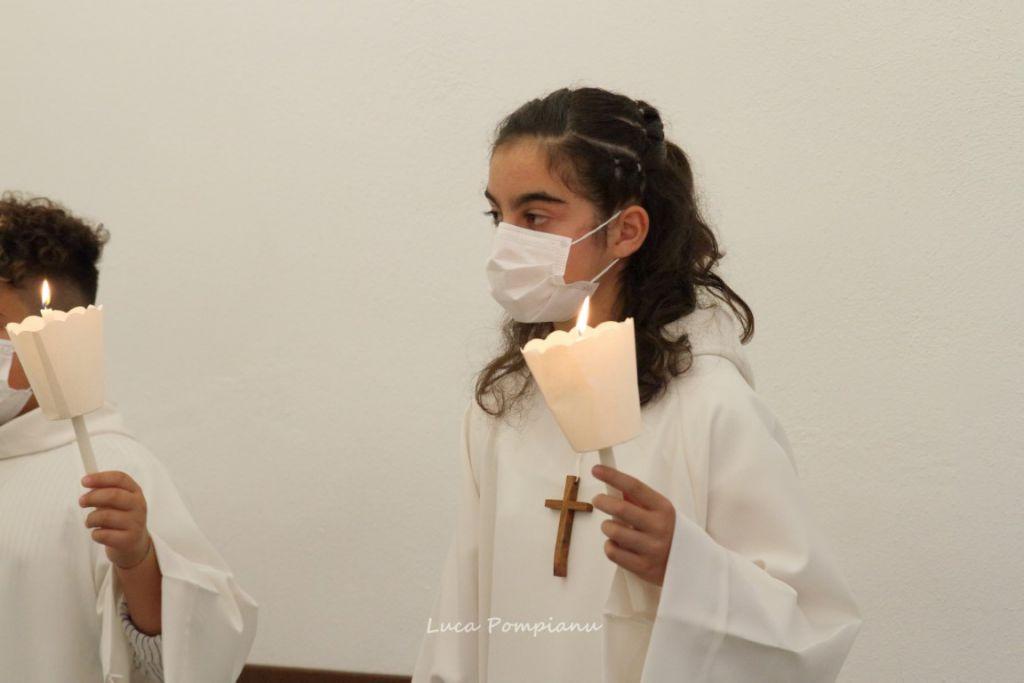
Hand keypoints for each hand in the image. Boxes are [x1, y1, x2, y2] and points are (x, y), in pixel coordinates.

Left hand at [79, 471, 151, 569]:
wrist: (133, 544)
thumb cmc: (120, 518)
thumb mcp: (117, 502)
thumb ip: (105, 491)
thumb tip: (88, 481)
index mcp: (135, 492)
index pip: (120, 478)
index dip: (101, 478)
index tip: (84, 481)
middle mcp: (139, 505)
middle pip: (113, 495)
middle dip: (92, 497)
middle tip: (81, 502)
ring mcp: (136, 523)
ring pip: (105, 516)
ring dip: (91, 519)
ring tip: (90, 522)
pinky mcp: (128, 540)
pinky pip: (103, 534)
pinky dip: (95, 534)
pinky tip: (98, 534)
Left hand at [591, 464, 675, 585]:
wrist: (692, 565)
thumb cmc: (669, 532)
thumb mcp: (660, 512)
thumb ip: (638, 499)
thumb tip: (613, 485)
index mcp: (663, 508)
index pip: (634, 486)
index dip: (613, 476)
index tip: (596, 470)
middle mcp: (659, 527)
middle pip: (620, 509)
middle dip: (602, 501)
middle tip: (597, 500)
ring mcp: (652, 549)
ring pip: (613, 531)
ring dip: (606, 526)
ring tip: (611, 527)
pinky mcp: (644, 567)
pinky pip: (613, 552)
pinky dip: (609, 546)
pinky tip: (617, 544)